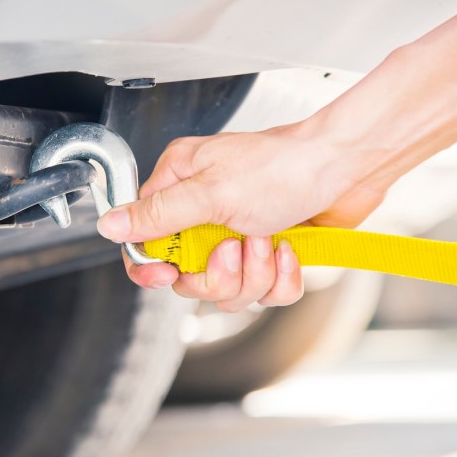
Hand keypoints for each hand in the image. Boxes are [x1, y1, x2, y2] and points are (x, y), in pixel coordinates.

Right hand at [96, 123, 387, 311]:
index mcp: (180, 185)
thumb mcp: (210, 192)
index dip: (152, 266)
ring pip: (228, 289)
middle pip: (188, 276)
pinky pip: (264, 291)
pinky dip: (280, 277)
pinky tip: (288, 250)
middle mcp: (205, 211)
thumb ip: (156, 215)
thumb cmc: (284, 165)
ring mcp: (238, 233)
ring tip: (268, 241)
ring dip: (253, 274)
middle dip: (217, 273)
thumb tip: (109, 225)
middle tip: (236, 246)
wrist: (347, 167)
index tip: (168, 275)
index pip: (145, 240)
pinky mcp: (269, 252)